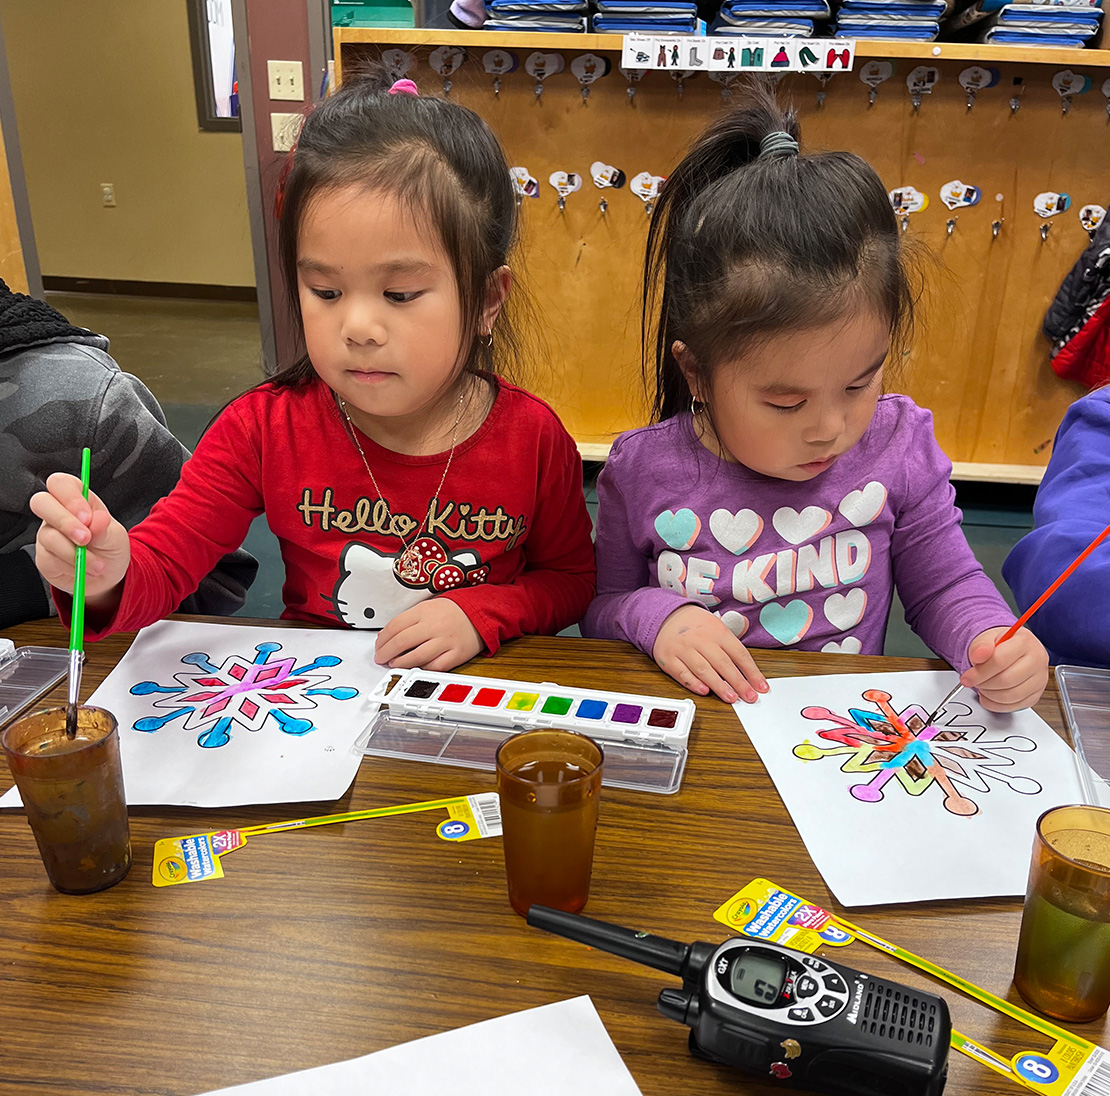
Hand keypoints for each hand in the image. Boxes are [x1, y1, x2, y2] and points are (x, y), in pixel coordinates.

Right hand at [30, 472, 129, 607]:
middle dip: (64, 521)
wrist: (107, 575)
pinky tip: (85, 570)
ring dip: (75, 553)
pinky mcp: (44, 556)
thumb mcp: (115, 537)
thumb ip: (104, 529)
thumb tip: (98, 519)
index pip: (61, 483)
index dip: (70, 498)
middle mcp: (57, 513)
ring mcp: (47, 534)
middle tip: (85, 539)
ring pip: (48, 536)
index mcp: (77, 500)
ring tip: (98, 564)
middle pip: (40, 502)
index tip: (88, 517)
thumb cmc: (109, 547)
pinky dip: (72, 567)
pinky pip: (51, 560)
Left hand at [374, 597, 483, 670]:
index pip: (395, 626)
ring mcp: (446, 640)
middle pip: (402, 642)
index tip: (378, 646)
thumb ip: (408, 620)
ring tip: (394, 664)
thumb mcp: (428, 607)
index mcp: (424, 611)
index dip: (382, 639)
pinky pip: (436, 666)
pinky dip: (423, 669)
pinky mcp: (457, 653)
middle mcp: (434, 625)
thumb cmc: (452, 611)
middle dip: (386, 653)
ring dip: (401, 663)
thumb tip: (386, 636)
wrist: (480, 612)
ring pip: (417, 656)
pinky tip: (416, 667)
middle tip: (380, 658)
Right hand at [652, 604, 768, 703]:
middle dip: (739, 682)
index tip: (761, 686)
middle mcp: (701, 640)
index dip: (752, 672)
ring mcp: (684, 649)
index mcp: (717, 631)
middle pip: (723, 663)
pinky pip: (682, 673)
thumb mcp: (717, 629)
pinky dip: (694, 683)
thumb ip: (731, 649)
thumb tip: (748, 674)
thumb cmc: (696, 626)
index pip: (739, 654)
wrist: (666, 616)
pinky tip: (705, 691)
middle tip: (750, 696)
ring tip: (732, 698)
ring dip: (719, 686)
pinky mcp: (669, 659)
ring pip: (704, 670)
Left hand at [961, 626, 1048, 711]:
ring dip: (989, 695)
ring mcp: (1039, 678)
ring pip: (1011, 695)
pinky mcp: (1036, 694)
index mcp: (1024, 641)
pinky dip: (996, 704)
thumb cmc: (998, 645)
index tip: (967, 676)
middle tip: (973, 681)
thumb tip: (978, 655)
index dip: (980, 672)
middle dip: (983, 684)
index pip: (1000, 660)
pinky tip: (988, 695)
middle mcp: (1037, 659)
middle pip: (1007, 680)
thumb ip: (980, 645)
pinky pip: (1015, 705)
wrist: (1008, 649)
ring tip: (981, 686)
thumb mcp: (986, 637)